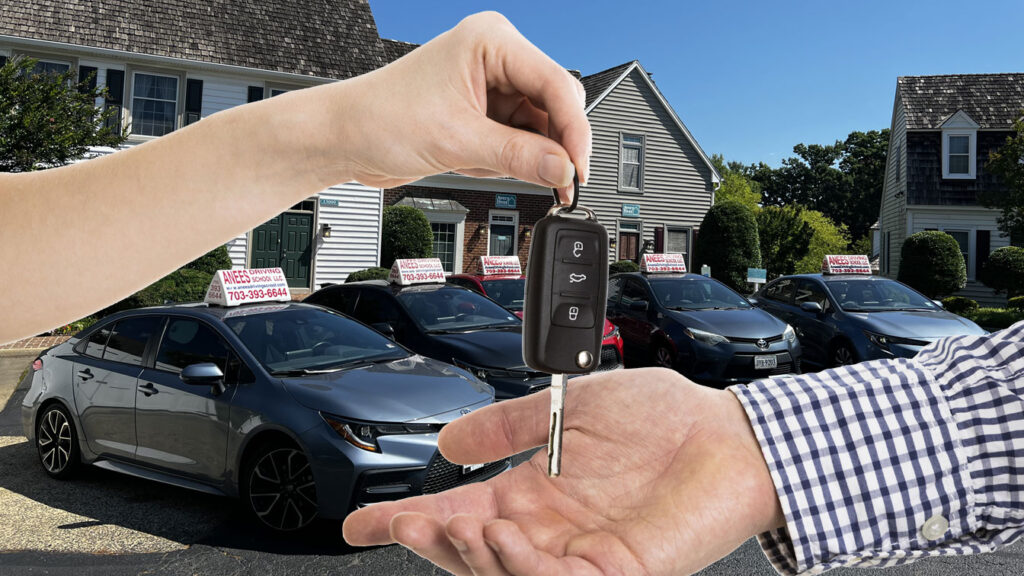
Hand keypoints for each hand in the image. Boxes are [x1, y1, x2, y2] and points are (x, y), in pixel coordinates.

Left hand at [318, 11, 590, 202]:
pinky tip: (484, 165)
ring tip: (504, 172)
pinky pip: (519, 139)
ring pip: (540, 125)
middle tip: (561, 181)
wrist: (345, 138)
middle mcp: (495, 58)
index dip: (574, 129)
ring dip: (531, 156)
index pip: (555, 83)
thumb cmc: (381, 118)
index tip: (579, 167)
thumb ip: (518, 157)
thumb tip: (563, 168)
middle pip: (555, 103)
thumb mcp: (457, 141)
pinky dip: (512, 160)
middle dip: (555, 144)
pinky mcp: (484, 112)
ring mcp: (491, 86)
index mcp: (491, 42)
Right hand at [342, 368, 784, 574]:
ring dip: (473, 559)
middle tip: (405, 524)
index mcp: (535, 493)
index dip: (405, 522)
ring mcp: (582, 556)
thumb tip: (449, 442)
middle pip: (470, 556)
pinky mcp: (619, 573)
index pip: (457, 516)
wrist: (731, 433)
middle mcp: (551, 530)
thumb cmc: (665, 418)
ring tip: (468, 526)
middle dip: (428, 545)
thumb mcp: (569, 406)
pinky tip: (509, 537)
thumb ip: (508, 425)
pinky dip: (524, 569)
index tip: (359, 523)